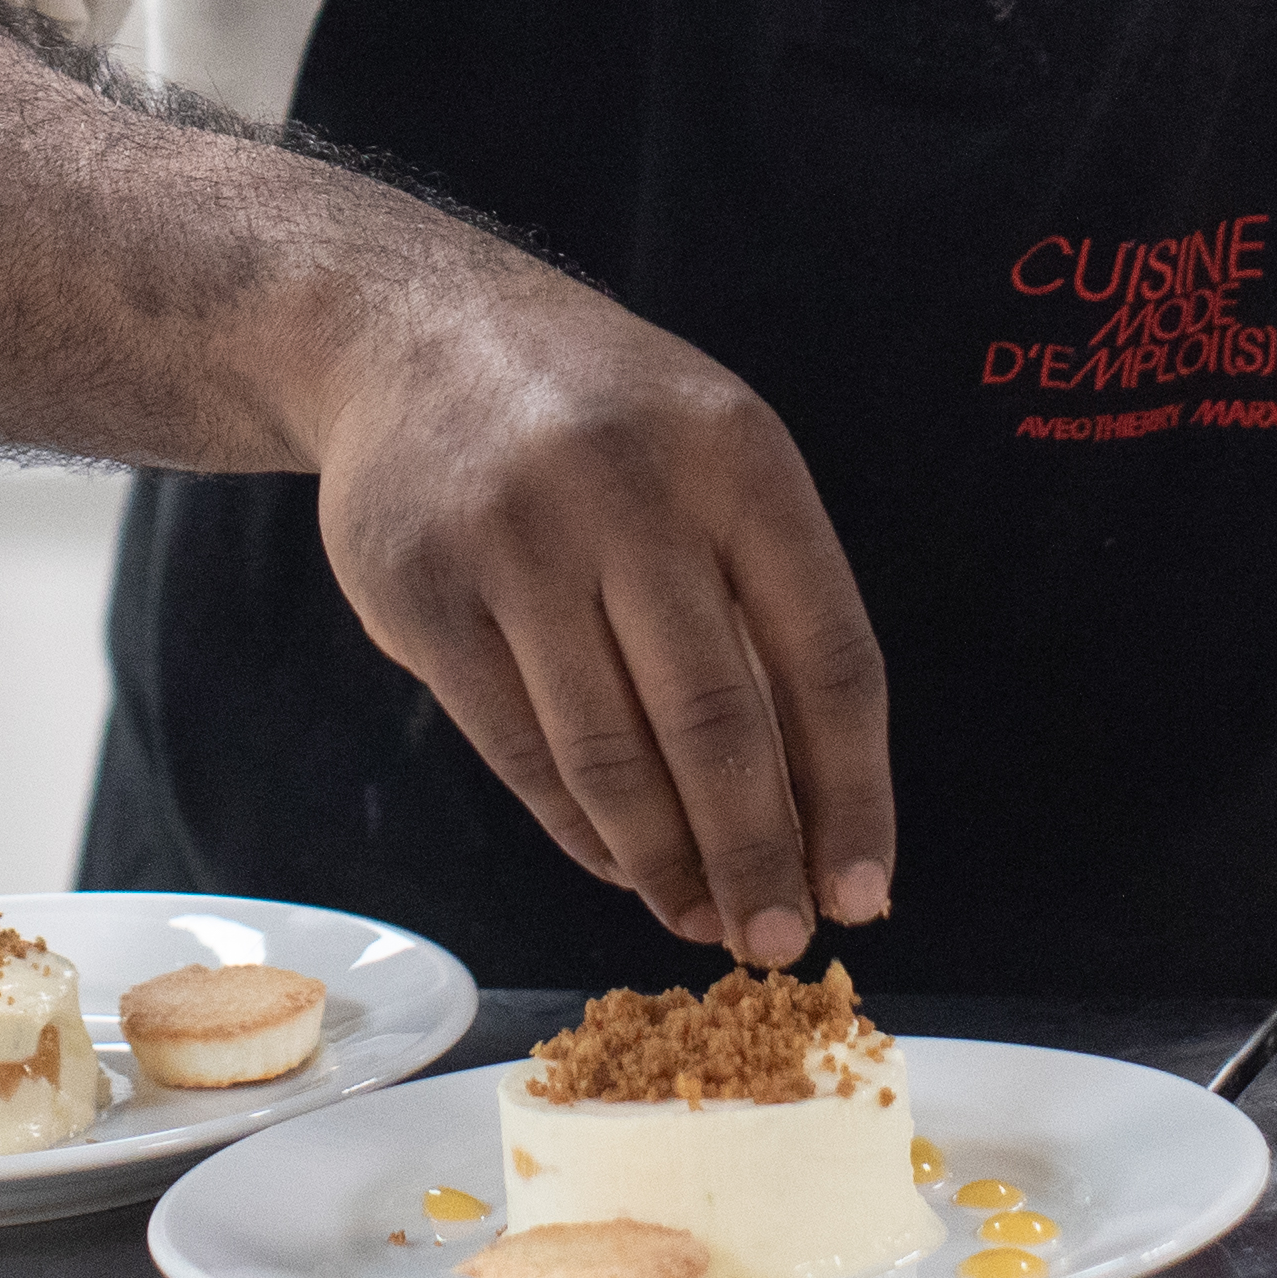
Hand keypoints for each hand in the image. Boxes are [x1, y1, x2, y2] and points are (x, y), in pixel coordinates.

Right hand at [309, 258, 893, 969]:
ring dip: (664, 864)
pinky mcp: (423, 593)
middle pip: (718, 725)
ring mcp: (517, 541)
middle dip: (756, 858)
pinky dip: (577, 830)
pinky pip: (517, 750)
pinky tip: (620, 866)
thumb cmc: (605, 425)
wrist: (412, 334)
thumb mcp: (716, 459)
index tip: (864, 893)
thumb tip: (821, 813)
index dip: (853, 794)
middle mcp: (631, 494)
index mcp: (741, 461)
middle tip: (777, 943)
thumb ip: (768, 607)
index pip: (828, 660)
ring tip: (699, 919)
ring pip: (610, 755)